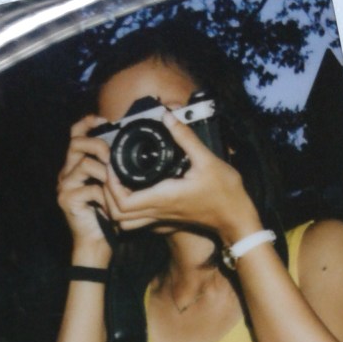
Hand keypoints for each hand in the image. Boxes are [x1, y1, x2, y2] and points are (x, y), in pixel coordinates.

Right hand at [56, 115, 112, 261]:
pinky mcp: (66, 199)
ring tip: (116, 186)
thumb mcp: (110, 186)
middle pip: (76, 143)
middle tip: (112, 156)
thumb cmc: (106, 215)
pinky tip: (109, 205)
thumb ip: (112, 167)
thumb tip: (127, 148)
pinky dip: (105, 196)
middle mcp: (66, 173)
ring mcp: (64, 186)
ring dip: (106, 173)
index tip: (104, 120)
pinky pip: (91, 188)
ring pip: (85, 164)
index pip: (75, 134)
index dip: (87, 123)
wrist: (96, 243)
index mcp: (75, 166)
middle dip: (98, 145)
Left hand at [103, 111, 261, 242]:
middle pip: (117, 216)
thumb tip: (168, 117)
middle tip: (111, 174)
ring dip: (114, 206)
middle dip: (107, 195)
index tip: (113, 167)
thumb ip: (186, 137)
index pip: (123, 203)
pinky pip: (137, 222)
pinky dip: (127, 211)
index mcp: (163, 198)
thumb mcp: (208, 160)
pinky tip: (132, 192)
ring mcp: (161, 219)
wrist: (235, 217)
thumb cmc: (225, 193)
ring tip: (118, 184)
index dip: (111, 187)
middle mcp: (158, 212)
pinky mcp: (166, 221)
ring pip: (125, 223)